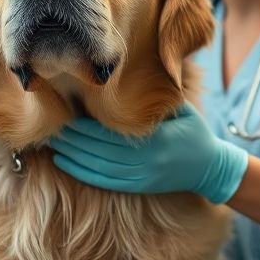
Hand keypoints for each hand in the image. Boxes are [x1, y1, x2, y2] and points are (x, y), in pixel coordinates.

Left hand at [49, 103, 247, 203]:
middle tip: (49, 125)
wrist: (210, 168)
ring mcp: (140, 177)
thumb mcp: (181, 108)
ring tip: (50, 141)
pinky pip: (103, 181)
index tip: (65, 111)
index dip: (85, 124)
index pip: (111, 132)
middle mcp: (146, 161)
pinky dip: (80, 172)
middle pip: (98, 150)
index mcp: (155, 139)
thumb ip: (157, 96)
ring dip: (71, 155)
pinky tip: (63, 161)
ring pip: (96, 167)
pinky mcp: (137, 187)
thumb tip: (130, 73)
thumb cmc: (193, 131)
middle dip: (71, 138)